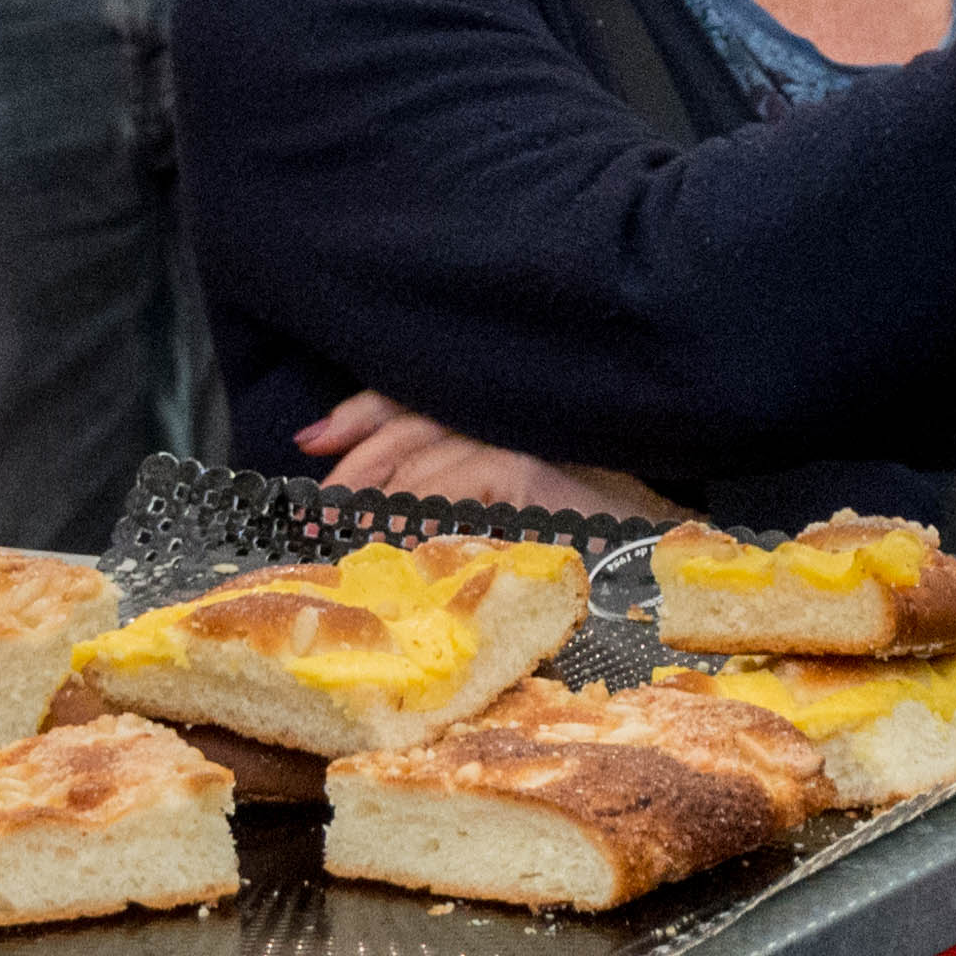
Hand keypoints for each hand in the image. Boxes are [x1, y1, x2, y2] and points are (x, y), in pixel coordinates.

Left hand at [290, 392, 668, 520]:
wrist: (645, 558)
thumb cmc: (573, 533)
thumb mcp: (496, 504)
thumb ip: (446, 492)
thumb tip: (373, 511)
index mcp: (491, 413)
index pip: (413, 397)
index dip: (357, 414)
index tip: (310, 441)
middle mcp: (502, 410)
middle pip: (410, 415)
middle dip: (355, 459)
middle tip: (317, 505)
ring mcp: (518, 434)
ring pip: (427, 447)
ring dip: (379, 490)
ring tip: (345, 526)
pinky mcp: (530, 469)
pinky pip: (459, 477)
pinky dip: (422, 503)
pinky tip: (396, 531)